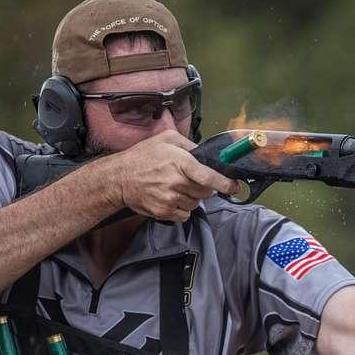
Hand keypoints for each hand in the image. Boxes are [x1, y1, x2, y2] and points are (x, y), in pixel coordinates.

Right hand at [109, 130, 239, 222]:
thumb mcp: (166, 139)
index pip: (210, 177)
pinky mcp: (164, 212)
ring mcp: (170, 199)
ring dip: (192, 198)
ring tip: (176, 188)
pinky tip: (171, 198)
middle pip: (206, 192)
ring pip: (196, 204)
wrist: (119, 178)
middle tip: (190, 180)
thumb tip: (206, 153)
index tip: (235, 187)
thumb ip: (189, 144)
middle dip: (204, 188)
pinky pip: (185, 215)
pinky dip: (182, 209)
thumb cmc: (142, 157)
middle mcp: (176, 182)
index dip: (225, 184)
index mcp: (180, 162)